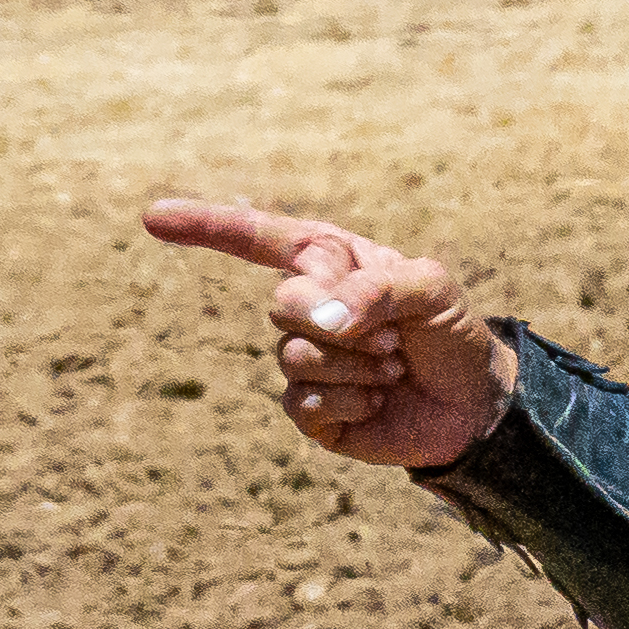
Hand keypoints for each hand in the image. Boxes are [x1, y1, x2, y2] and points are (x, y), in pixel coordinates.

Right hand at [143, 197, 517, 468]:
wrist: (476, 405)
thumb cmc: (453, 334)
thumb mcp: (433, 290)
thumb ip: (376, 288)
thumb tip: (316, 319)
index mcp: (330, 262)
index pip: (258, 237)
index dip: (205, 226)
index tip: (152, 218)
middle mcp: (307, 307)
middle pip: (282, 306)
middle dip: (343, 323)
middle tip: (393, 337)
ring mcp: (303, 360)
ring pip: (295, 357)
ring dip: (356, 365)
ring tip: (392, 366)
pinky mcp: (311, 410)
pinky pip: (302, 402)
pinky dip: (350, 401)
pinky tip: (377, 400)